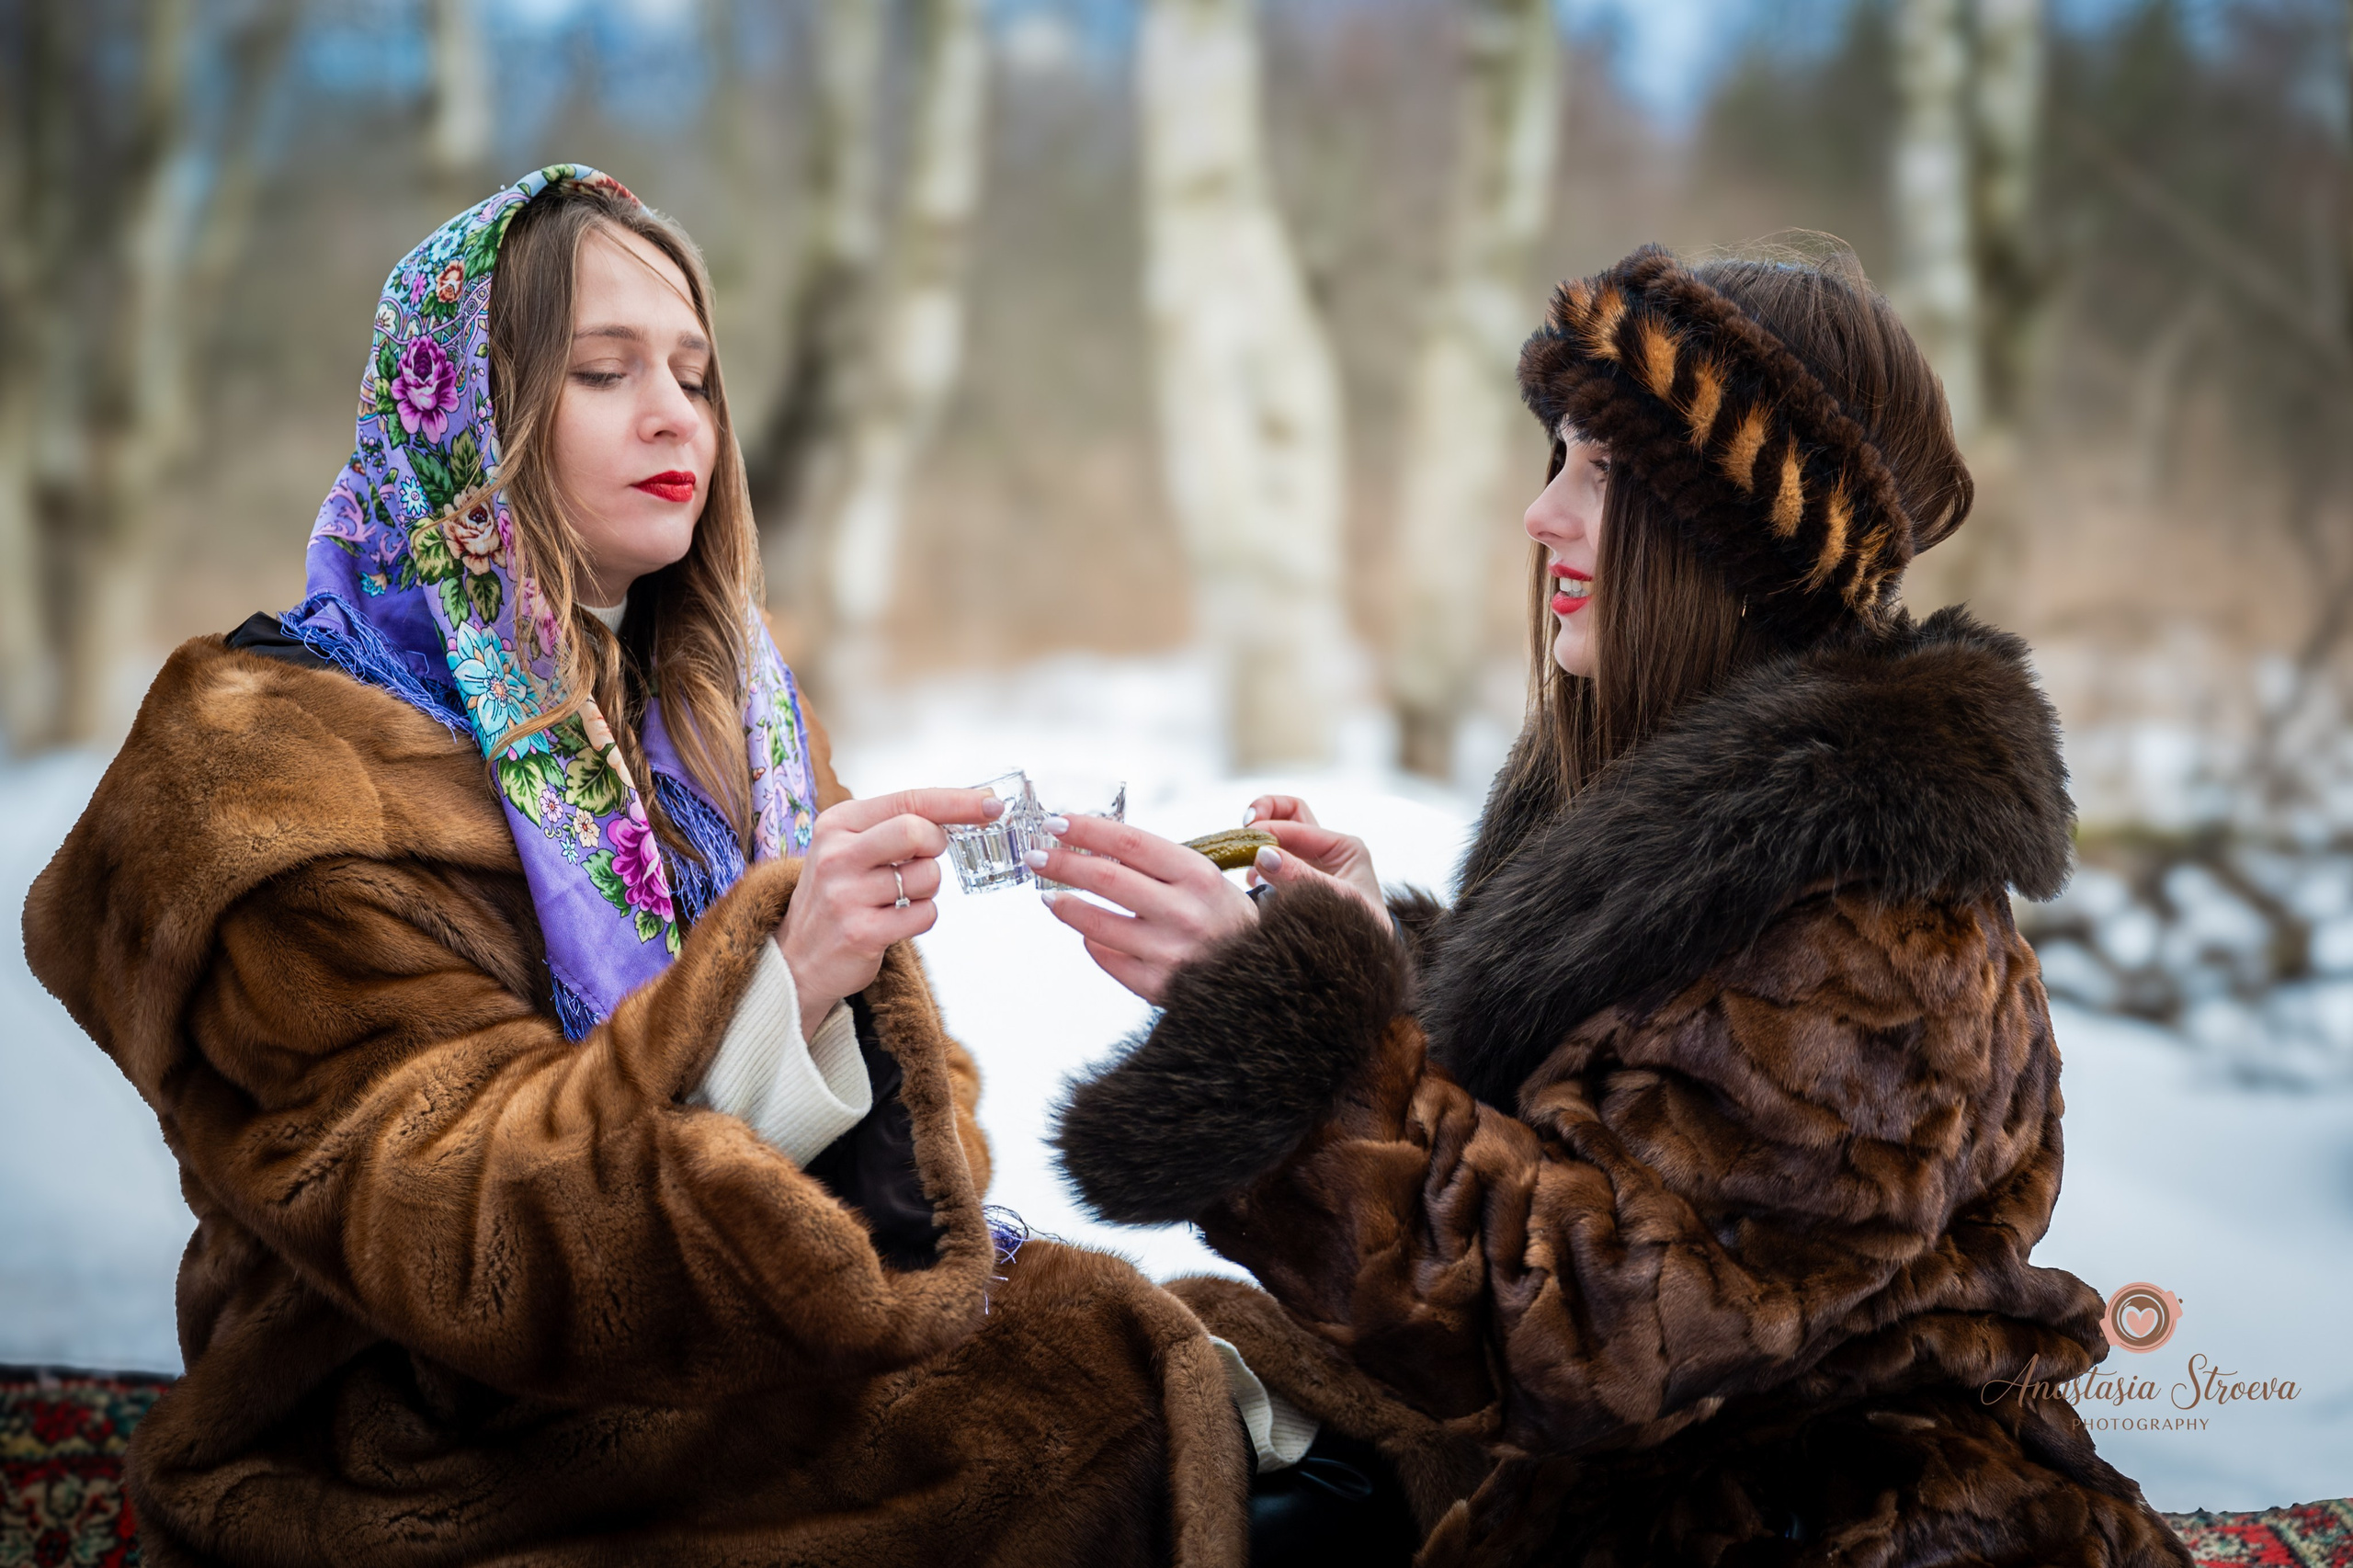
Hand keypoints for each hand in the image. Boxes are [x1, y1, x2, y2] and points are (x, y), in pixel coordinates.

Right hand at [777, 788, 1002, 1037]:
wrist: (796, 960)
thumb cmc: (837, 896)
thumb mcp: (850, 848)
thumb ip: (896, 826)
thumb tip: (969, 807)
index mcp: (837, 824)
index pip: (908, 800)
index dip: (957, 802)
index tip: (992, 806)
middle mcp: (837, 855)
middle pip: (916, 831)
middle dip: (936, 846)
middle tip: (924, 859)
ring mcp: (846, 895)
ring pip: (927, 877)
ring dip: (927, 889)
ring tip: (898, 898)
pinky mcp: (861, 933)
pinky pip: (925, 915)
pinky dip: (922, 917)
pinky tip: (896, 921)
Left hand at [1029, 815, 1258, 1004]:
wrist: (1262, 973)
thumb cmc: (1221, 918)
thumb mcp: (1203, 880)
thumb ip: (1156, 864)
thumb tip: (1093, 844)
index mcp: (1198, 876)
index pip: (1129, 842)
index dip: (1086, 830)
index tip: (1056, 823)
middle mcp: (1185, 912)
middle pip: (1105, 877)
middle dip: (1061, 863)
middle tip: (1035, 855)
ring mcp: (1170, 952)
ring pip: (1096, 923)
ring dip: (1065, 905)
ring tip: (1050, 896)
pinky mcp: (1158, 986)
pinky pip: (1107, 957)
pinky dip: (1092, 942)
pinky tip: (1090, 934)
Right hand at [1241, 796, 1387, 927]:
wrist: (1369, 966)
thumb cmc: (1363, 930)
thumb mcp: (1335, 899)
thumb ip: (1299, 876)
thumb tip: (1262, 855)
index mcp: (1343, 847)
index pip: (1299, 822)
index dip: (1270, 829)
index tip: (1247, 843)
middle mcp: (1326, 852)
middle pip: (1289, 814)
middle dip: (1264, 813)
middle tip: (1244, 826)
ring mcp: (1309, 867)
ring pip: (1277, 839)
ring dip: (1258, 842)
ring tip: (1243, 857)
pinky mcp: (1294, 885)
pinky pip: (1270, 866)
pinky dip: (1256, 867)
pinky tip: (1251, 882)